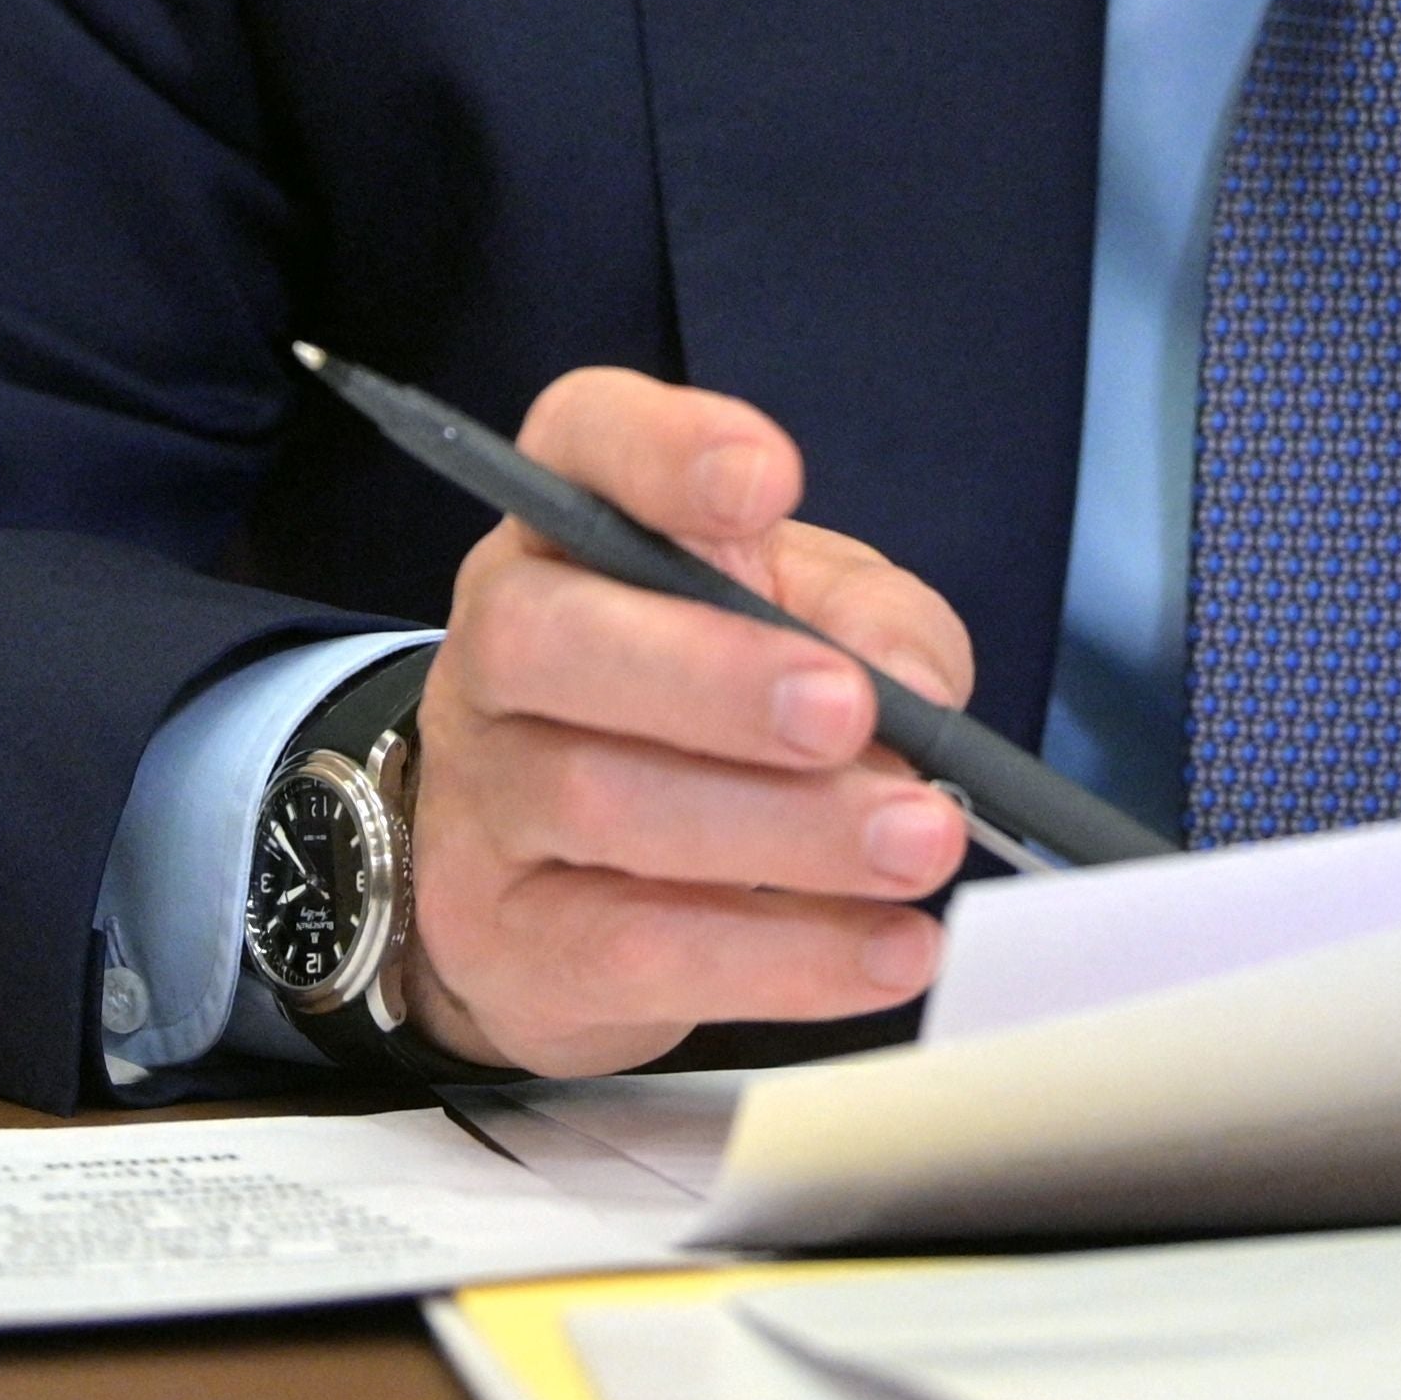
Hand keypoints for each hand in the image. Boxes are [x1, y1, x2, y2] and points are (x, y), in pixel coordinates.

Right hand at [400, 367, 979, 1076]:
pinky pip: (630, 949)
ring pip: (599, 801)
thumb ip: (872, 619)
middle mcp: (499, 642)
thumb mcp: (806, 616)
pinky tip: (886, 953)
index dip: (664, 453)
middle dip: (717, 675)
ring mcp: (482, 795)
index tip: (768, 482)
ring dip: (784, 830)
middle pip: (553, 638)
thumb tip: (916, 683)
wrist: (579, 881)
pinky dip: (779, 957)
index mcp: (572, 523)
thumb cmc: (711, 704)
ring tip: (918, 846)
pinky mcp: (503, 934)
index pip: (581, 442)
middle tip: (853, 713)